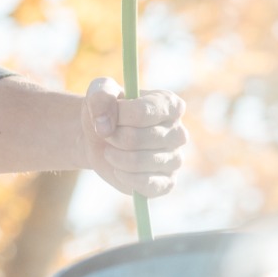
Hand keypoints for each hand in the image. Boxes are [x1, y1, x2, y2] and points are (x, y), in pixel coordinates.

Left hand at [79, 78, 186, 196]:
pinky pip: (146, 185)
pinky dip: (124, 176)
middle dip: (113, 137)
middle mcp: (179, 132)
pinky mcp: (168, 183)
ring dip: (114, 156)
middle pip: (137, 138)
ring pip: (138, 161)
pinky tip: (119, 168)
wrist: (100, 139)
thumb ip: (101, 96)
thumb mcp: (98, 91)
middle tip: (108, 135)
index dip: (118, 116)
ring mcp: (176, 159)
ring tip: (111, 150)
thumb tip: (104, 125)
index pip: (143, 111)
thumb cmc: (106, 110)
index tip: (109, 116)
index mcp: (169, 104)